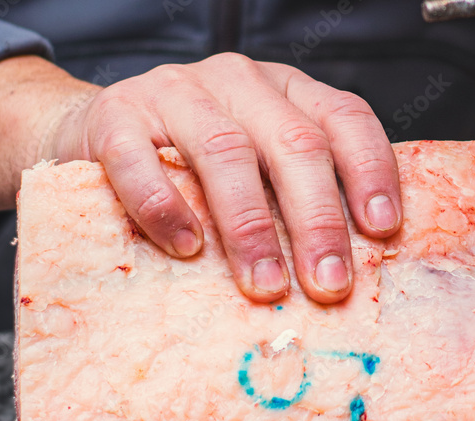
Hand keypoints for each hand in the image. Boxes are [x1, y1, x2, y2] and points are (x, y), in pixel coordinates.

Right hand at [38, 54, 402, 302]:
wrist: (93, 134)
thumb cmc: (195, 167)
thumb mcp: (261, 169)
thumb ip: (299, 201)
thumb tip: (346, 275)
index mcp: (288, 92)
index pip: (345, 119)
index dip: (370, 171)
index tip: (382, 228)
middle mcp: (240, 82)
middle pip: (295, 144)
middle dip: (318, 220)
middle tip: (329, 282)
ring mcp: (176, 92)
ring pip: (228, 152)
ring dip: (251, 227)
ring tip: (266, 284)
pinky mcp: (114, 117)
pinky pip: (141, 161)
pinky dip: (166, 208)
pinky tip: (187, 248)